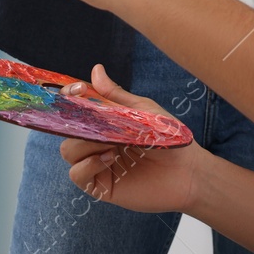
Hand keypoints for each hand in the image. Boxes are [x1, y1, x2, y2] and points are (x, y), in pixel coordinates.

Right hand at [60, 66, 206, 212]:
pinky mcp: (100, 185)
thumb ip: (115, 95)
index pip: (75, 109)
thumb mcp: (142, 110)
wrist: (187, 171)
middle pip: (66, 130)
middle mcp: (97, 142)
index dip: (68, 97)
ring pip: (68, 151)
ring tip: (111, 144)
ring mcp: (97, 163)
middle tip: (98, 124)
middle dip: (78, 124)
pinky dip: (87, 165)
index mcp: (105, 122)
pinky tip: (109, 158)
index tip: (77, 90)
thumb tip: (96, 69)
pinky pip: (77, 174)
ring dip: (85, 144)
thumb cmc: (169, 138)